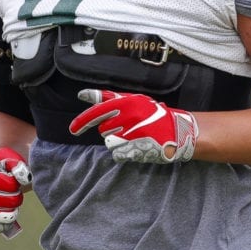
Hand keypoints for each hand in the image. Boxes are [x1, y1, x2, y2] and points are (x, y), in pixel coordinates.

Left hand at [69, 89, 198, 163]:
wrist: (177, 131)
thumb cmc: (154, 114)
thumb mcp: (134, 100)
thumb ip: (109, 98)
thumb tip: (83, 95)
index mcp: (127, 102)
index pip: (98, 110)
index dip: (82, 120)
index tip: (73, 129)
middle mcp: (128, 116)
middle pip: (103, 129)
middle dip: (110, 130)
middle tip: (126, 128)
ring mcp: (132, 133)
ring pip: (109, 142)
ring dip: (117, 141)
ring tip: (133, 137)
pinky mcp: (135, 149)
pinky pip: (117, 154)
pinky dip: (123, 153)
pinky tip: (134, 147)